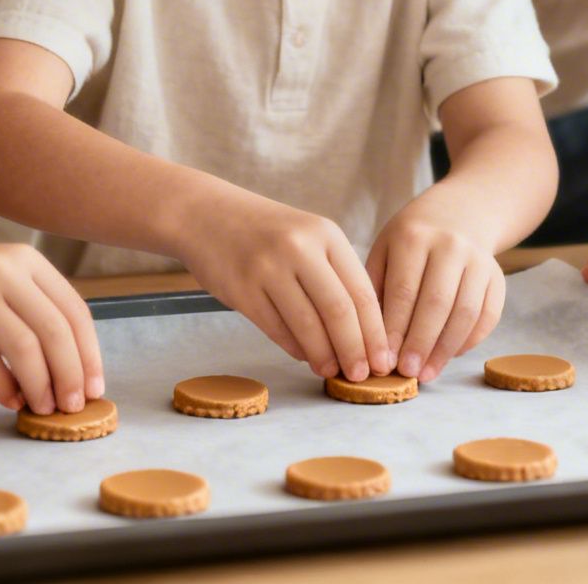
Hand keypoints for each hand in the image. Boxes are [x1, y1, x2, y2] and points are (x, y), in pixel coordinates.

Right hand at [0, 233, 102, 414]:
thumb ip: (32, 308)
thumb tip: (71, 367)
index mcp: (25, 260)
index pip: (75, 310)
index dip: (90, 354)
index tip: (96, 386)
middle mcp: (3, 270)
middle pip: (55, 331)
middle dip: (72, 375)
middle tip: (73, 406)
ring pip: (25, 348)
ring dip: (41, 386)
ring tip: (43, 408)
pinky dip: (4, 388)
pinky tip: (10, 401)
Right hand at [178, 196, 390, 380]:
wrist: (205, 212)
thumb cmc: (266, 231)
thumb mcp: (307, 236)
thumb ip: (333, 275)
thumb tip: (359, 334)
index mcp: (326, 234)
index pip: (361, 291)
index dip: (375, 332)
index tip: (383, 360)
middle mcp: (299, 247)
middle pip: (338, 310)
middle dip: (354, 349)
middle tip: (361, 375)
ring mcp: (267, 267)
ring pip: (307, 324)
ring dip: (323, 355)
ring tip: (332, 371)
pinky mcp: (240, 288)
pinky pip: (275, 328)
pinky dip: (294, 348)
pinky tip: (304, 357)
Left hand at [366, 207, 504, 381]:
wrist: (459, 213)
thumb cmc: (411, 240)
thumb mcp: (385, 249)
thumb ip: (377, 288)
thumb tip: (371, 339)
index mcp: (414, 237)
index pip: (404, 290)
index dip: (395, 329)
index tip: (384, 358)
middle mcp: (450, 245)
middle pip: (436, 303)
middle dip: (420, 343)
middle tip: (407, 372)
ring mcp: (479, 260)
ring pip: (465, 312)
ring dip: (445, 349)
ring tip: (427, 373)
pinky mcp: (498, 277)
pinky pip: (488, 315)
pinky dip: (470, 340)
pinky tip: (450, 356)